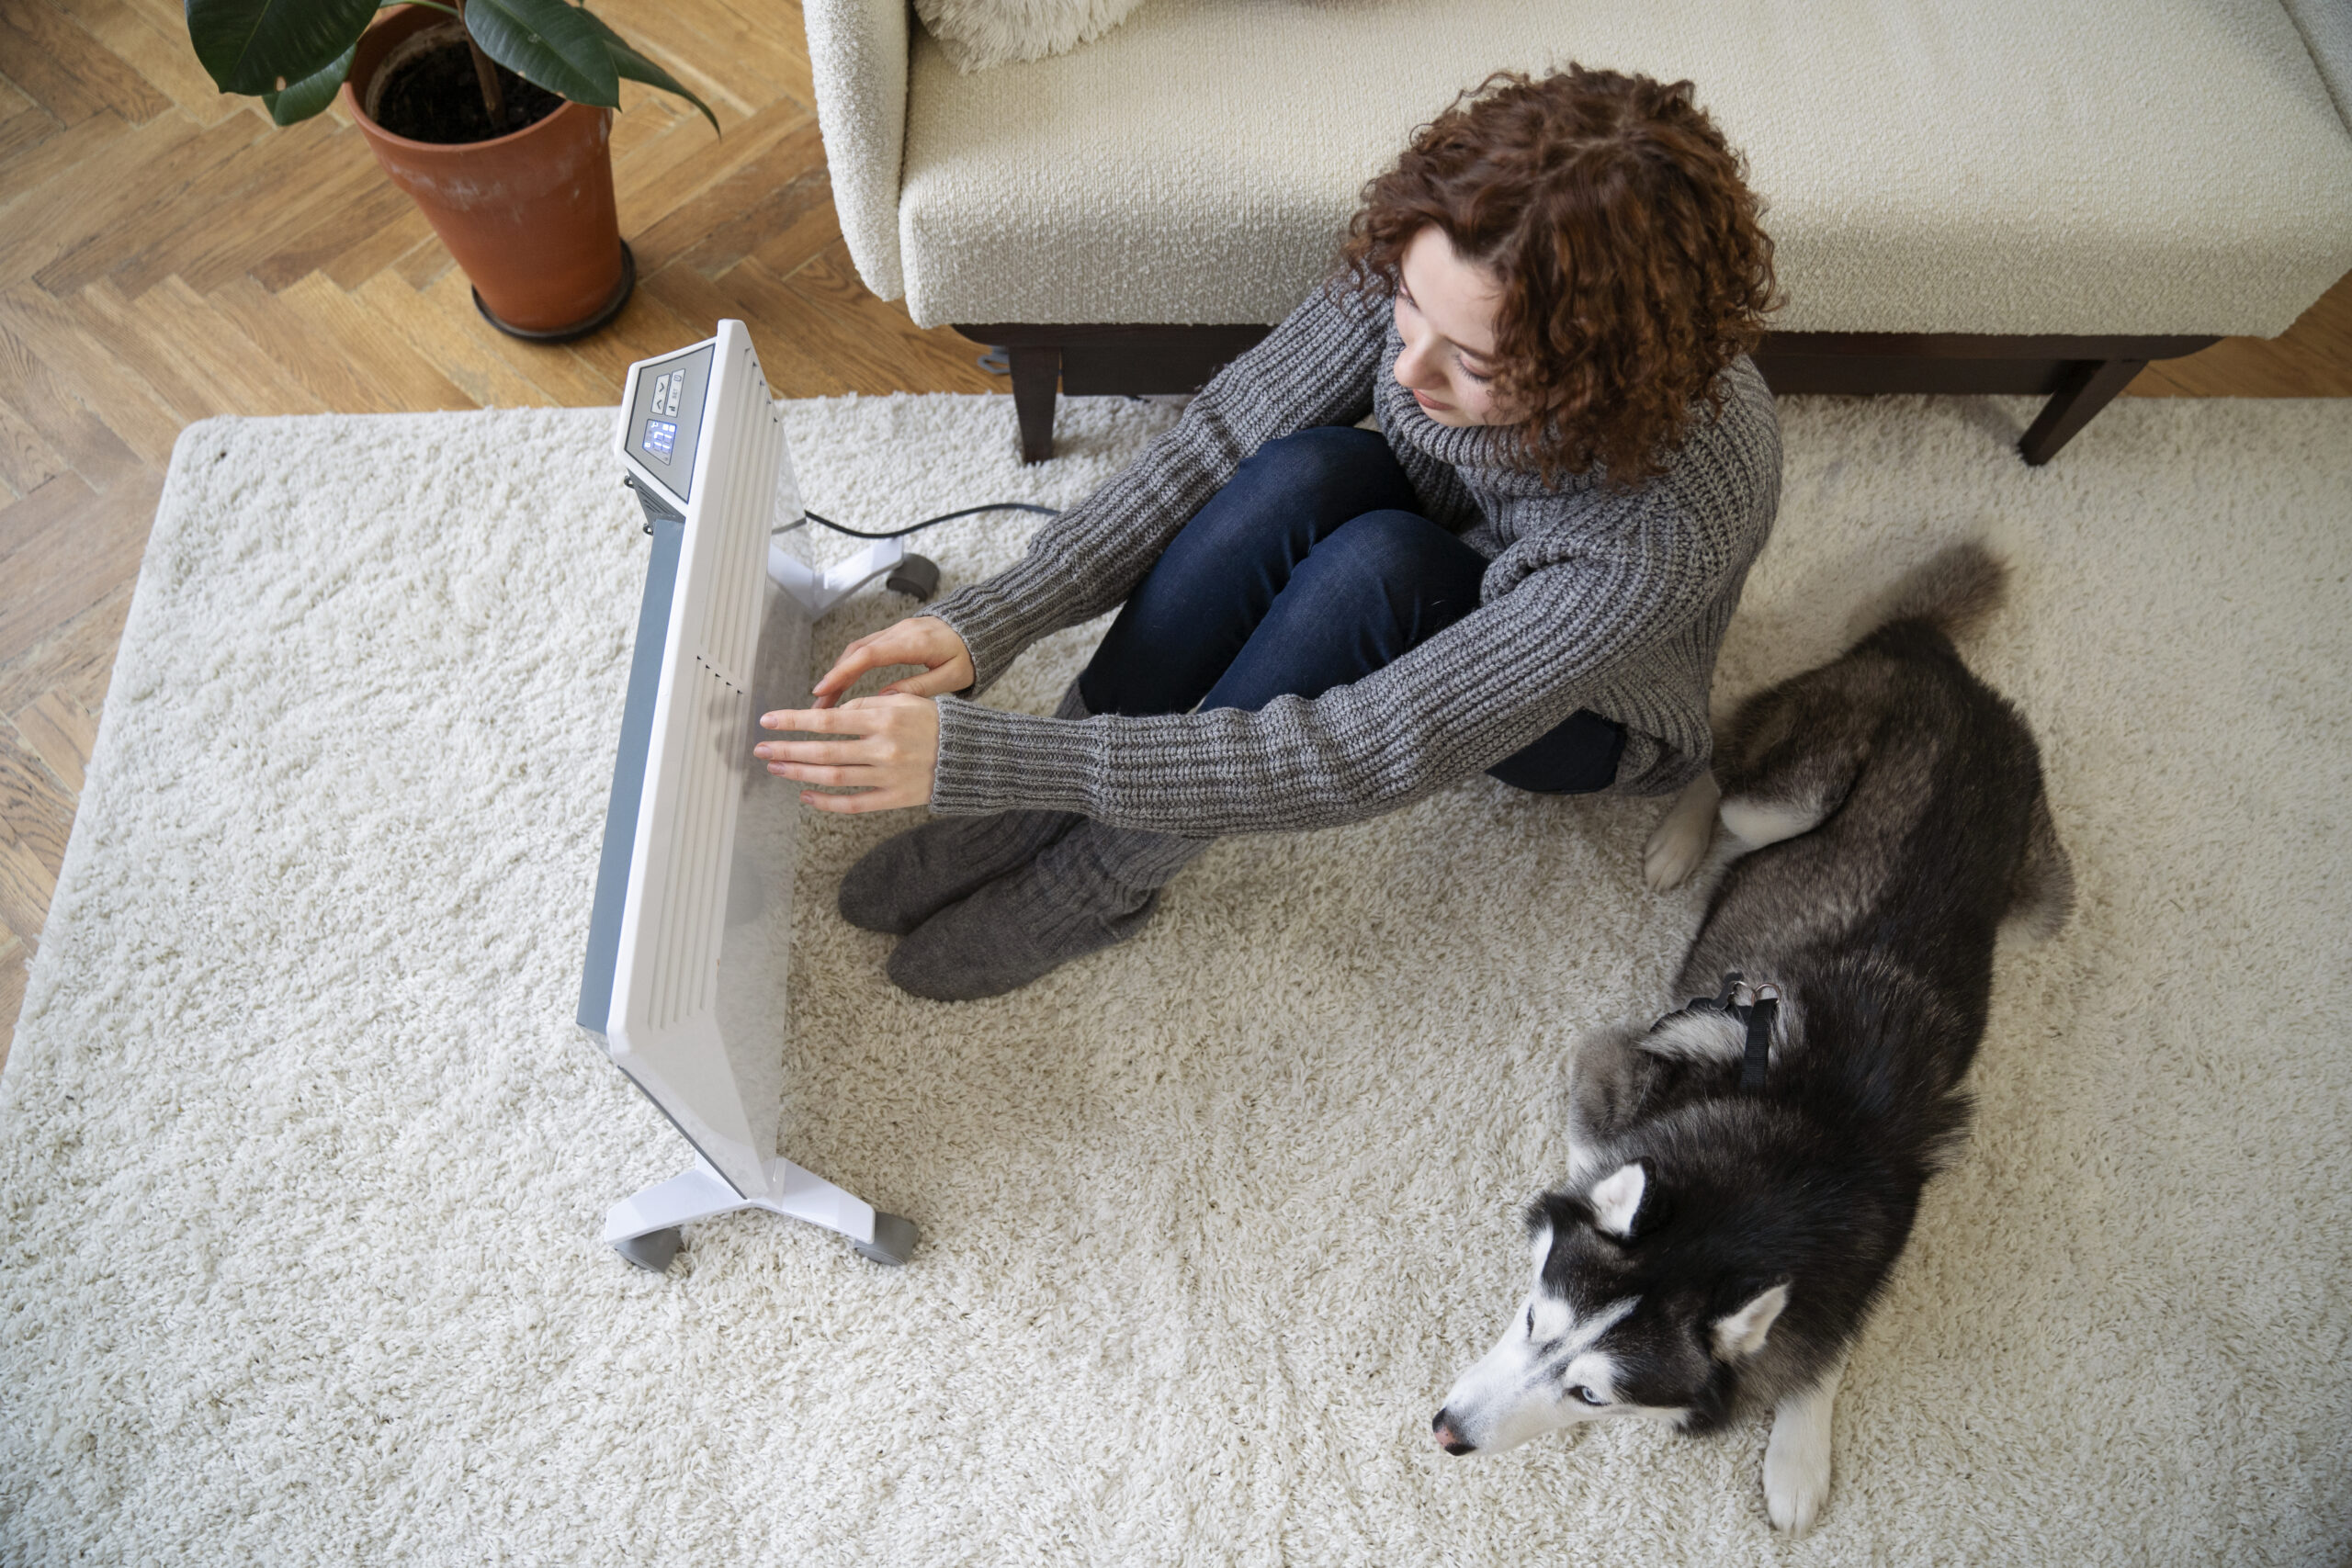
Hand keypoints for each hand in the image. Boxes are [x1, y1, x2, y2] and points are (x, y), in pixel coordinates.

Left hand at [754, 693, 938, 813]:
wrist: (971, 755)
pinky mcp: (895, 797)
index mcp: (884, 717)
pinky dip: (827, 803)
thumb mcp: (905, 701)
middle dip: (787, 749)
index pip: (828, 719)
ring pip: (833, 777)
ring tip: (776, 768)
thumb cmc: (935, 722)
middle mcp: (883, 747)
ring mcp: (888, 775)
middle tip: (760, 749)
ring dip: (800, 773)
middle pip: (823, 751)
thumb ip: (867, 706)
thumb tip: (830, 714)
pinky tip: (806, 796)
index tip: (768, 721)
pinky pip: (854, 804)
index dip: (793, 721)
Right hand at [811, 616, 973, 709]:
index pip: (868, 656)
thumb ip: (920, 687)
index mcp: (913, 642)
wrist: (985, 627)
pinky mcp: (897, 633)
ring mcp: (896, 630)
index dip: (842, 674)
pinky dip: (851, 665)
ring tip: (826, 700)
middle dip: (833, 678)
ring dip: (839, 672)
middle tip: (817, 705)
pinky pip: (867, 647)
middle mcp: (900, 632)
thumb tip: (885, 699)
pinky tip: (845, 684)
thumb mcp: (953, 676)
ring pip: (858, 649)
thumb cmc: (973, 654)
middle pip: (855, 652)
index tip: (822, 691)